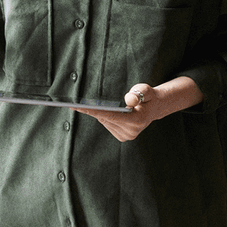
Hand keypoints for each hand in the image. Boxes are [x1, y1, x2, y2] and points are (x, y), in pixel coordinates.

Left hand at [77, 78, 201, 141]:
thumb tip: (129, 100)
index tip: (79, 108)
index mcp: (137, 120)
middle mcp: (131, 132)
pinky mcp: (123, 137)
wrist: (154, 107)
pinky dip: (104, 117)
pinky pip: (107, 124)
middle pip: (105, 119)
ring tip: (87, 105)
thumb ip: (139, 93)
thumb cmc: (148, 96)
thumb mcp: (146, 90)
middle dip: (91, 111)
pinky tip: (102, 111)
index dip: (94, 111)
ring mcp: (127, 136)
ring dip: (98, 113)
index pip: (110, 115)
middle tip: (73, 104)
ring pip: (105, 122)